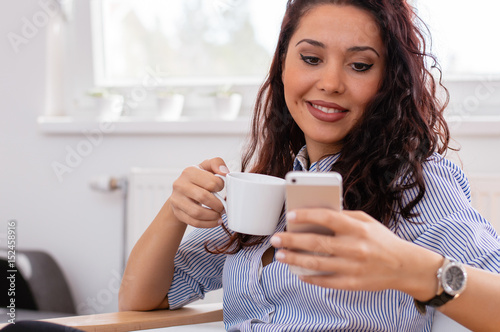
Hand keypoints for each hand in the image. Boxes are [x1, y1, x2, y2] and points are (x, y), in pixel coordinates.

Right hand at [169, 158, 228, 227]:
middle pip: (203, 197)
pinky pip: (194, 222)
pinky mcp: (177, 212)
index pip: (211, 182)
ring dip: (213, 216)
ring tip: (219, 215)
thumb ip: (217, 163)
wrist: (181, 191)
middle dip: (218, 204)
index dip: (221, 187)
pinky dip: (207, 224)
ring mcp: (176, 200)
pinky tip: (215, 221)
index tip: (221, 189)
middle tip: (223, 207)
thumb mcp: (206, 167)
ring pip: (197, 213)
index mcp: (189, 172)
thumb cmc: (198, 178)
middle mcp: (180, 185)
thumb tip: (224, 172)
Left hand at [271, 209, 440, 298]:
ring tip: (280, 255)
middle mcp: (354, 248)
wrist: (405, 266)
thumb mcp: (367, 221)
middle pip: (316, 243)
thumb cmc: (382, 240)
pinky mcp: (353, 283)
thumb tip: (316, 216)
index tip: (290, 215)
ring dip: (295, 259)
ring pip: (317, 264)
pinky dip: (310, 277)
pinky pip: (326, 281)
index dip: (307, 216)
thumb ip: (344, 217)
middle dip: (292, 240)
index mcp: (358, 228)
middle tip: (276, 238)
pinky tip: (298, 272)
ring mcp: (353, 267)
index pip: (328, 218)